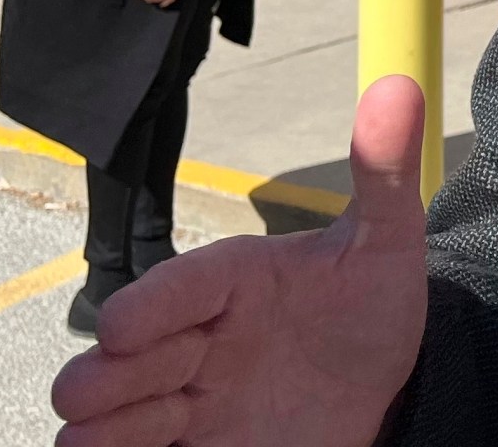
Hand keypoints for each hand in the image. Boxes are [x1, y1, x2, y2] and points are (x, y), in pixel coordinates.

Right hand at [51, 75, 429, 445]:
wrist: (390, 389)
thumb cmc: (369, 309)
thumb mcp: (386, 244)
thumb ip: (384, 173)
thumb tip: (400, 85)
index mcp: (225, 282)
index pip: (173, 288)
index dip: (147, 308)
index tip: (126, 329)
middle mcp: (188, 340)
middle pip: (109, 365)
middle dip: (112, 380)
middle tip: (173, 389)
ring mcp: (179, 401)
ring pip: (96, 424)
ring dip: (107, 433)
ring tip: (153, 431)